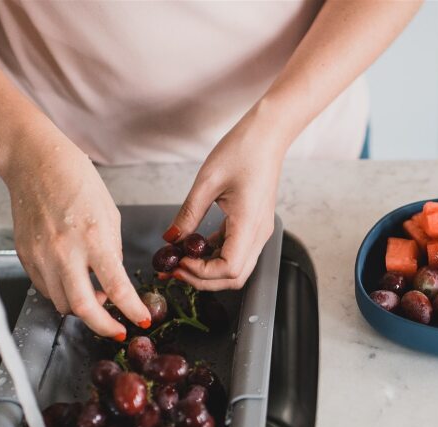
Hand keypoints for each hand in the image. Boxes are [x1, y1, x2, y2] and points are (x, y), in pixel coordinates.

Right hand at [3, 129, 149, 338]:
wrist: (35, 162)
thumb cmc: (76, 180)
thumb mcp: (110, 214)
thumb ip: (112, 251)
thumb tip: (112, 281)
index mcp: (93, 238)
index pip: (116, 287)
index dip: (132, 309)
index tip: (142, 319)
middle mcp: (64, 251)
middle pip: (82, 307)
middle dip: (104, 328)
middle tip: (119, 331)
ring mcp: (41, 256)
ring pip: (62, 303)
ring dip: (83, 309)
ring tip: (96, 298)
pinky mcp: (25, 257)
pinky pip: (45, 289)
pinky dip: (62, 294)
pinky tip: (73, 282)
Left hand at [166, 106, 284, 289]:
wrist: (267, 136)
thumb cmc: (242, 150)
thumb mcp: (206, 182)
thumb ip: (188, 214)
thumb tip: (170, 239)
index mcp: (249, 224)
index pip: (228, 268)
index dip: (201, 273)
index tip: (178, 263)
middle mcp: (259, 234)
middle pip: (234, 278)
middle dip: (203, 280)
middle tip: (175, 269)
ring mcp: (259, 232)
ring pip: (236, 269)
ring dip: (209, 272)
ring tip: (181, 261)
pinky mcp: (254, 226)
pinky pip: (236, 252)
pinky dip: (215, 257)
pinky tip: (195, 248)